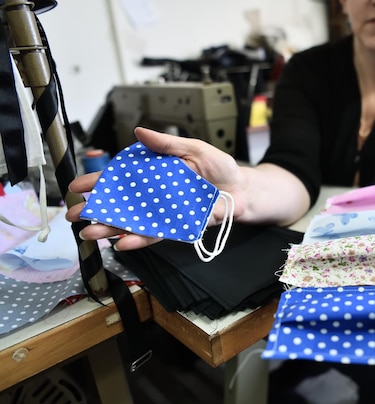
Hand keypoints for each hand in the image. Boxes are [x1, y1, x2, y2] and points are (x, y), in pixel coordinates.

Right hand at [66, 127, 243, 250]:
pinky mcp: (179, 226)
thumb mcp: (194, 148)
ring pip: (133, 222)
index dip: (99, 182)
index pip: (122, 177)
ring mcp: (166, 212)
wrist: (243, 189)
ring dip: (112, 229)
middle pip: (121, 203)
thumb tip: (140, 132)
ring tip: (90, 234)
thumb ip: (167, 143)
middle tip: (73, 215)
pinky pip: (157, 235)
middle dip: (96, 209)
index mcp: (155, 173)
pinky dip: (140, 240)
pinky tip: (123, 244)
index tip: (77, 186)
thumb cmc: (220, 167)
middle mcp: (156, 194)